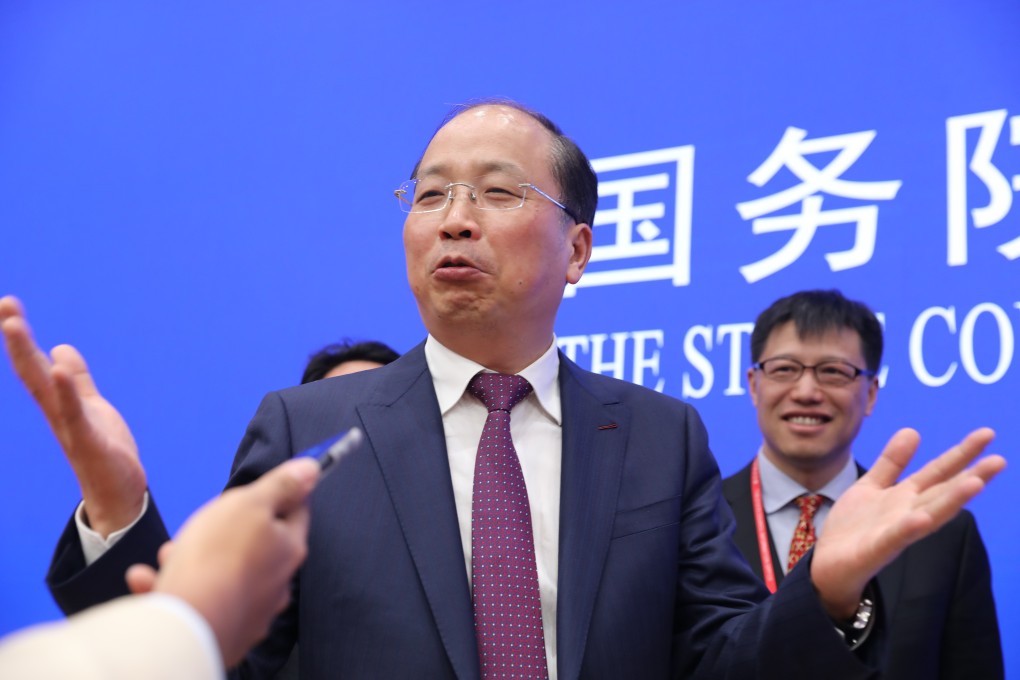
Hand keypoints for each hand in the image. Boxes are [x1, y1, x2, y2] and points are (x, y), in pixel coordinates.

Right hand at [0, 296, 145, 535]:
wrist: (118, 497)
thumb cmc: (104, 452)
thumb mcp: (92, 407)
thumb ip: (78, 381)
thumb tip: (60, 350)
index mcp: (59, 404)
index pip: (35, 366)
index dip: (21, 337)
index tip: (8, 305)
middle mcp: (58, 413)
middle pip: (31, 371)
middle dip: (17, 339)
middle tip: (5, 305)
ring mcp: (71, 427)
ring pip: (44, 388)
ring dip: (28, 356)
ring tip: (13, 324)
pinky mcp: (89, 442)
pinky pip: (74, 414)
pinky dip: (66, 391)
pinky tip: (58, 368)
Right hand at [126, 457, 318, 666]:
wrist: (189, 625)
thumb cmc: (219, 557)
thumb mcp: (250, 504)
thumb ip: (280, 486)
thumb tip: (312, 469)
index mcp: (289, 549)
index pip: (297, 511)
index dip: (282, 493)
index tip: (264, 487)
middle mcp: (277, 582)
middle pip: (255, 544)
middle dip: (224, 531)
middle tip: (201, 525)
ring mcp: (251, 610)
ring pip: (222, 573)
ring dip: (192, 559)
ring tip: (169, 554)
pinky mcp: (221, 631)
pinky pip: (198, 601)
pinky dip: (174, 587)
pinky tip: (150, 579)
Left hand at [811, 427, 1005, 618]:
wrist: (827, 565)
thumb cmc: (853, 527)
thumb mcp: (871, 486)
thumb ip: (891, 462)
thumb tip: (913, 430)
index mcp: (905, 497)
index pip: (939, 472)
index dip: (961, 454)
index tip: (987, 434)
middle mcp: (908, 513)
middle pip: (943, 492)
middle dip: (972, 477)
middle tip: (1000, 460)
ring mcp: (895, 532)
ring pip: (929, 514)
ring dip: (952, 500)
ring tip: (976, 483)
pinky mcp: (877, 549)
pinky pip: (895, 537)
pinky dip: (909, 528)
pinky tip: (920, 518)